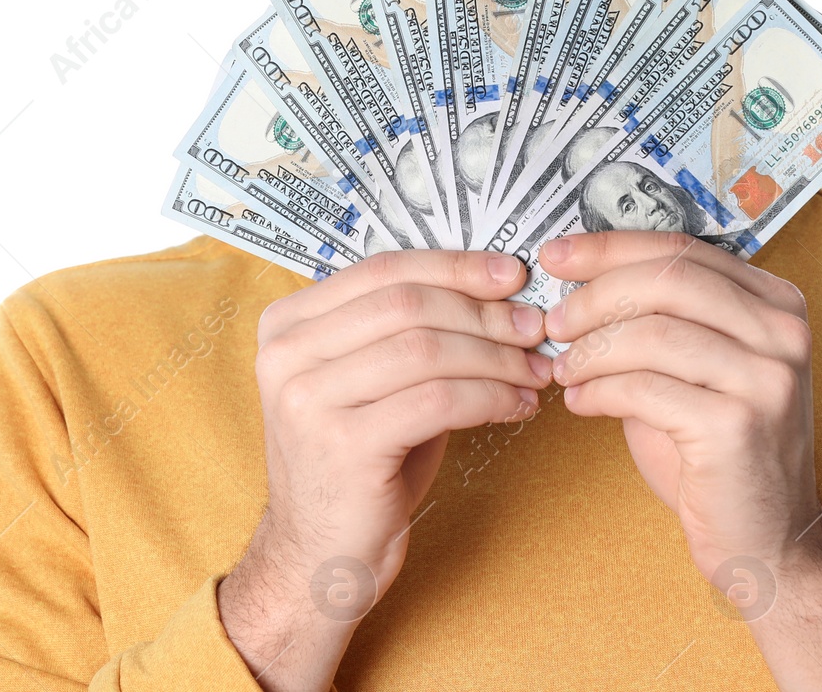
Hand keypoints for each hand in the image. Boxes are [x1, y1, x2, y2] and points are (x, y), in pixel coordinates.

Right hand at [218, 249, 548, 690]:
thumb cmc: (362, 461)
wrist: (319, 556)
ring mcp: (307, 400)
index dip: (455, 266)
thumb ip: (414, 329)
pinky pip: (438, 401)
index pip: (385, 269)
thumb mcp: (375, 380)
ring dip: (496, 356)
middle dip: (483, 312)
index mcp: (287, 322)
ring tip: (535, 369)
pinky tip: (517, 405)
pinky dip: (490, 396)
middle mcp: (286, 354)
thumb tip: (500, 286)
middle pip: (409, 304)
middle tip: (534, 326)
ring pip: (427, 349)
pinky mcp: (341, 446)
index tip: (513, 273)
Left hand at [541, 230, 821, 691]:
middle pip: (667, 279)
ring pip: (651, 333)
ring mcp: (767, 378)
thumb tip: (574, 280)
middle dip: (595, 294)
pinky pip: (645, 388)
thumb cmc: (717, 450)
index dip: (610, 248)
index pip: (681, 250)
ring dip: (591, 349)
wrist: (767, 540)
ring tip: (563, 369)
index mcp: (775, 302)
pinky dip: (599, 391)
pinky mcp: (738, 426)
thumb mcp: (695, 366)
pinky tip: (580, 402)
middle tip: (553, 319)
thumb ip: (656, 319)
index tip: (556, 254)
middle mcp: (782, 331)